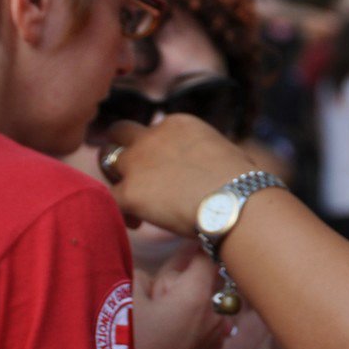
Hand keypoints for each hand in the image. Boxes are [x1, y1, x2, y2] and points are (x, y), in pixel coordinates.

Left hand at [103, 115, 255, 236]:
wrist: (235, 200)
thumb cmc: (242, 182)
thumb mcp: (223, 152)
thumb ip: (205, 153)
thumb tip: (216, 167)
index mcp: (177, 124)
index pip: (152, 130)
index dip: (154, 150)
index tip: (164, 172)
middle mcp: (152, 136)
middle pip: (119, 132)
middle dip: (121, 150)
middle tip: (131, 175)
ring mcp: (137, 163)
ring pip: (106, 160)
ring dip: (115, 178)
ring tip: (131, 202)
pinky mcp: (130, 191)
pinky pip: (110, 199)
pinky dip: (120, 212)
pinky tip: (136, 224)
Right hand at [130, 244, 230, 348]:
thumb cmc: (121, 347)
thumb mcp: (122, 299)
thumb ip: (141, 277)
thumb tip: (152, 277)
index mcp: (197, 296)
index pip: (208, 255)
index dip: (190, 253)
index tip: (176, 257)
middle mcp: (215, 321)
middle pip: (209, 288)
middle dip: (187, 287)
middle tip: (158, 299)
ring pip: (207, 319)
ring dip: (190, 317)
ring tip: (158, 329)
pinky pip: (200, 347)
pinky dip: (188, 344)